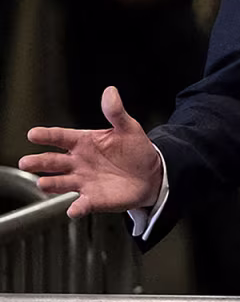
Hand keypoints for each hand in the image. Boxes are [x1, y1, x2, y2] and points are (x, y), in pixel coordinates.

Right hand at [19, 87, 162, 217]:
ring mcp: (83, 181)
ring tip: (43, 183)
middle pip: (53, 162)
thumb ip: (116, 112)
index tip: (33, 134)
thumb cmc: (135, 150)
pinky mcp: (93, 199)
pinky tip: (74, 209)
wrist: (151, 174)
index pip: (61, 137)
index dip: (47, 135)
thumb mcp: (128, 128)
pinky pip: (82, 205)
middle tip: (26, 162)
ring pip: (61, 183)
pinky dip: (77, 208)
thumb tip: (110, 92)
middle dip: (39, 162)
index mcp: (84, 142)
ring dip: (51, 184)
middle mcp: (78, 162)